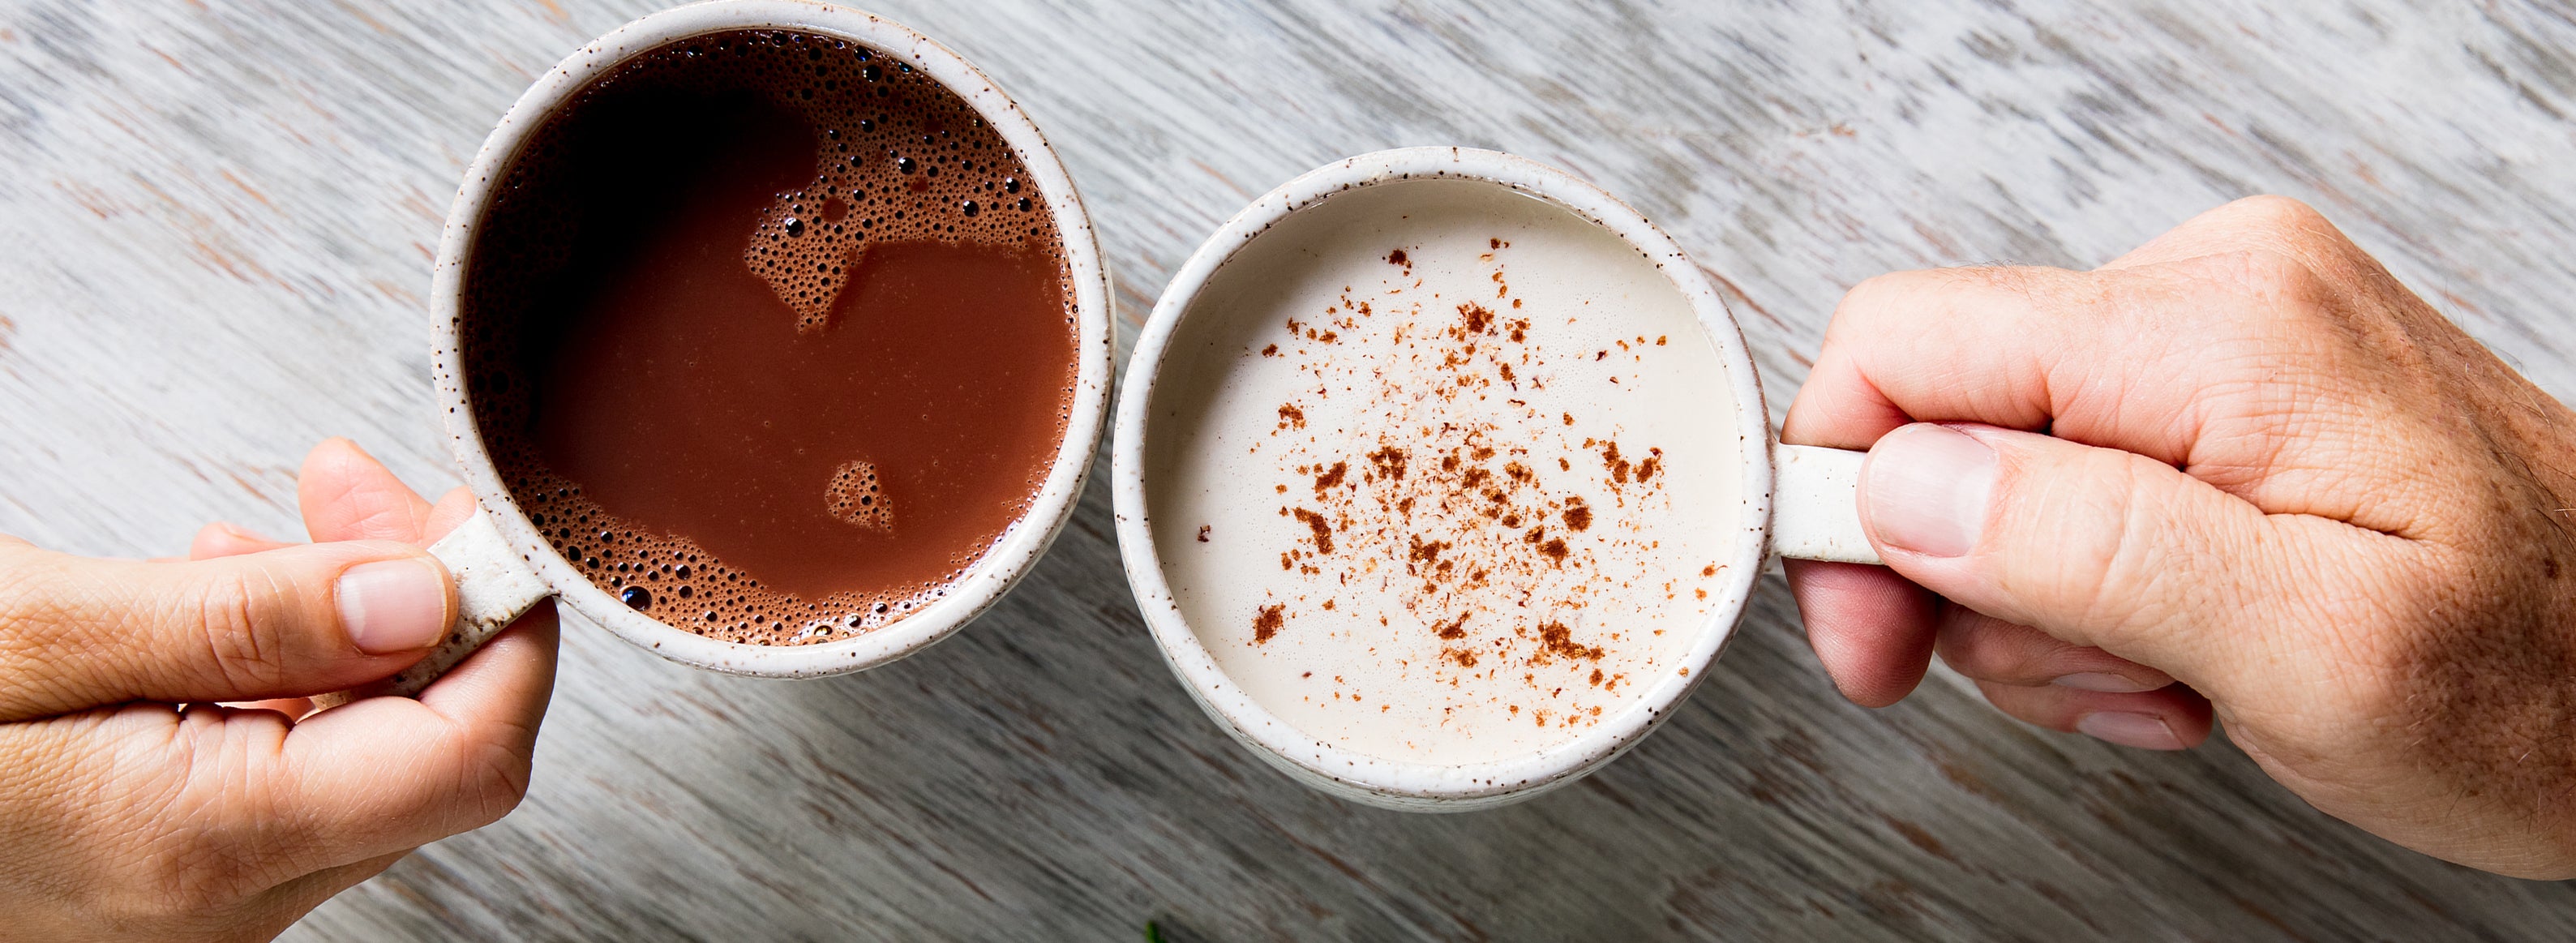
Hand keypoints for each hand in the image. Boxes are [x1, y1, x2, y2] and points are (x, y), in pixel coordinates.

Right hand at [0, 439, 557, 940]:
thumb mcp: (34, 634)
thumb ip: (246, 622)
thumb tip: (425, 591)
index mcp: (206, 845)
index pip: (471, 754)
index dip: (507, 628)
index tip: (474, 520)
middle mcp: (224, 902)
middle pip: (433, 750)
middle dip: (426, 601)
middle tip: (354, 484)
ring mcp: (199, 902)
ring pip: (361, 757)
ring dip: (352, 629)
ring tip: (284, 523)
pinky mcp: (163, 876)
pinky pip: (281, 775)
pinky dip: (284, 678)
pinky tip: (224, 600)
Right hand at [1783, 196, 2575, 877]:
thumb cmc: (2541, 688)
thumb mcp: (2314, 654)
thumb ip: (2095, 552)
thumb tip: (1897, 487)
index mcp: (2218, 330)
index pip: (1907, 345)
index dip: (1842, 497)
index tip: (1871, 633)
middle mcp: (2212, 290)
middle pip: (1944, 415)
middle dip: (1969, 580)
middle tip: (2074, 687)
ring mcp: (2225, 328)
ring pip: (1999, 462)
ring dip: (2047, 606)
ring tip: (2169, 682)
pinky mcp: (2233, 380)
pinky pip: (2075, 473)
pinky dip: (2101, 586)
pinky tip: (2189, 649)